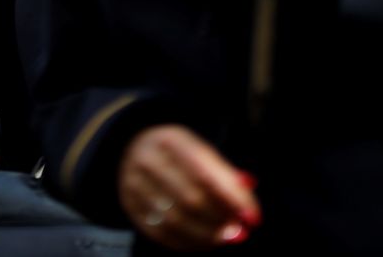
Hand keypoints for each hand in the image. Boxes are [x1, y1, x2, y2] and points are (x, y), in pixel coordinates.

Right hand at [119, 125, 259, 250]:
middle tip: (240, 231)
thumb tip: (249, 194)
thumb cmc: (176, 153)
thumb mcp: (198, 149)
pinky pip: (160, 233)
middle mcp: (147, 160)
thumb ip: (224, 172)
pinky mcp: (129, 205)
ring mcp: (133, 184)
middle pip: (190, 199)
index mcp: (169, 140)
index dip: (232, 199)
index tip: (253, 217)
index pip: (206, 174)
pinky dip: (187, 243)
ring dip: (206, 235)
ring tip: (225, 238)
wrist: (131, 148)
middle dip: (220, 219)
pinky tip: (205, 243)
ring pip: (175, 220)